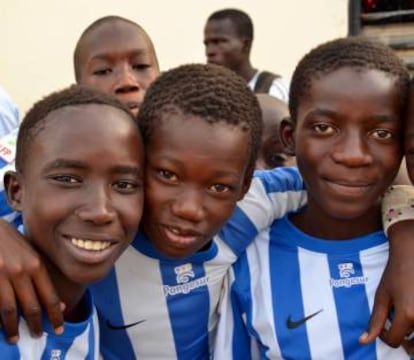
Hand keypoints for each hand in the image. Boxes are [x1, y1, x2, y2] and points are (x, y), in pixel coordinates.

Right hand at [0, 219, 63, 342]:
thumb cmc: (11, 240)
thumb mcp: (31, 253)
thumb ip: (42, 276)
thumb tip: (58, 302)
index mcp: (36, 265)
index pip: (49, 296)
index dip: (55, 315)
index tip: (59, 328)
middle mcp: (21, 271)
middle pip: (31, 306)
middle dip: (36, 324)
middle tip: (39, 336)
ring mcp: (2, 275)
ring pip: (10, 310)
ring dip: (13, 328)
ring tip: (16, 338)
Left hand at [360, 220, 413, 346]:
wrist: (412, 254)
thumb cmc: (396, 273)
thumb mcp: (382, 297)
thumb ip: (376, 321)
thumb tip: (365, 340)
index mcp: (407, 315)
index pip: (395, 341)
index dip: (385, 336)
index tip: (382, 325)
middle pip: (413, 343)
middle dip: (402, 337)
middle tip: (395, 325)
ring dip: (412, 331)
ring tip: (403, 315)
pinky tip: (410, 307)